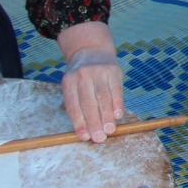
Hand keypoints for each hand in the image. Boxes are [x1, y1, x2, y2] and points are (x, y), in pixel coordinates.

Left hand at [56, 21, 123, 141]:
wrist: (92, 49)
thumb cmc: (80, 76)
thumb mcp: (71, 84)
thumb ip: (76, 103)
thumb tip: (84, 129)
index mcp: (69, 82)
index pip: (73, 105)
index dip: (79, 122)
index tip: (84, 137)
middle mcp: (83, 76)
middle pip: (89, 103)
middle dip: (94, 122)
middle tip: (99, 138)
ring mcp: (99, 72)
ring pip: (103, 98)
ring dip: (107, 116)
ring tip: (109, 130)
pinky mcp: (114, 71)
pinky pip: (116, 90)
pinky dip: (117, 104)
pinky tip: (118, 115)